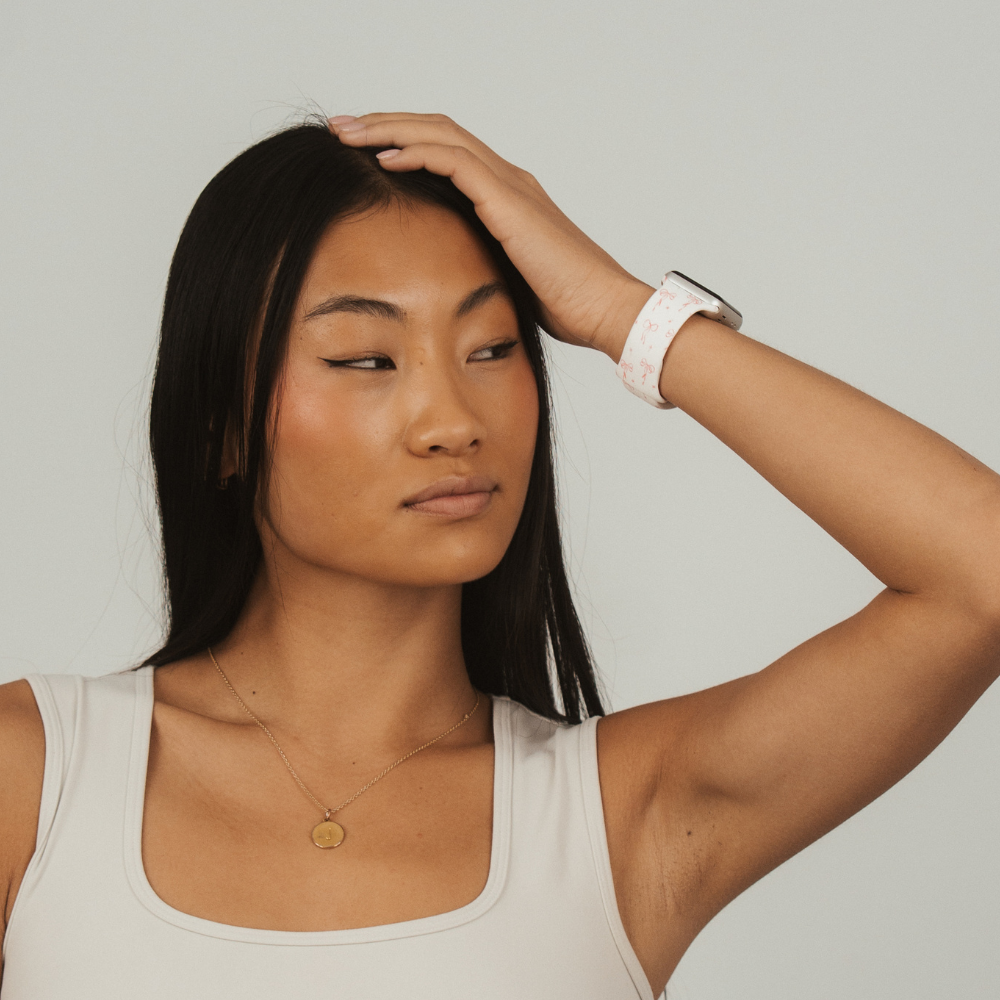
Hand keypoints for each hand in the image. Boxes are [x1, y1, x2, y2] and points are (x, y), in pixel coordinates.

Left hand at [329, 113, 653, 361]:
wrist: (603, 308)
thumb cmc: (565, 306)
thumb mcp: (508, 280)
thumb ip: (479, 266)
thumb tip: (446, 283)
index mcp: (507, 196)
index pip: (446, 151)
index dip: (404, 142)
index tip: (363, 149)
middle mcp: (507, 180)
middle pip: (437, 131)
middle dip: (385, 124)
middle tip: (342, 128)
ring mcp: (509, 185)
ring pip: (439, 135)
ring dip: (389, 129)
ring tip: (348, 132)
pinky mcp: (507, 200)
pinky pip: (452, 161)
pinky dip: (414, 152)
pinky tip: (383, 157)